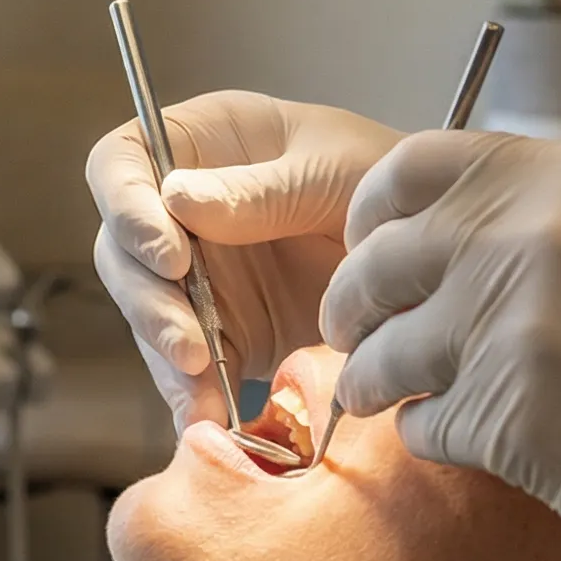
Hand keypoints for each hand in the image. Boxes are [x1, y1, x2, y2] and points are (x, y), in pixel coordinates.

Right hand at [85, 91, 401, 426]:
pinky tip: (208, 417)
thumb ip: (260, 190)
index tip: (170, 255)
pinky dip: (192, 394)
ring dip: (165, 353)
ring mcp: (201, 272)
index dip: (125, 207)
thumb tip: (174, 200)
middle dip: (146, 301)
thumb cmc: (391, 177)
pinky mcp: (224, 330)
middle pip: (121, 249)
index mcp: (201, 143)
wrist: (439, 253)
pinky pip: (187, 365)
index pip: (120, 164)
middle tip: (188, 343)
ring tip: (202, 389)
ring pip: (145, 312)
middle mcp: (184, 208)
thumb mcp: (333, 170)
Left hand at [325, 133, 560, 560]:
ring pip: (384, 350)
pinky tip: (457, 438)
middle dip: (351, 303)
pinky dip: (428, 435)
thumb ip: (549, 216)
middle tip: (349, 331)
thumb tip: (448, 230)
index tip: (365, 245)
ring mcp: (514, 323)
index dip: (371, 211)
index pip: (412, 166)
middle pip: (378, 260)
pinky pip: (423, 423)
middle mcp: (529, 234)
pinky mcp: (512, 414)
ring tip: (379, 393)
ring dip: (373, 377)